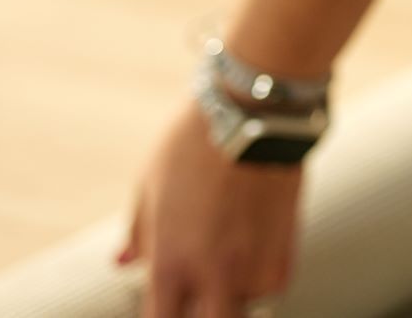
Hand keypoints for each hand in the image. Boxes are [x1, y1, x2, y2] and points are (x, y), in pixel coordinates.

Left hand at [118, 97, 302, 316]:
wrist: (257, 114)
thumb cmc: (195, 144)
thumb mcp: (149, 184)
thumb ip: (139, 233)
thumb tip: (124, 262)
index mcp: (171, 262)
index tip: (162, 305)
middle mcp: (215, 273)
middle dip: (201, 314)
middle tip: (196, 296)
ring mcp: (255, 263)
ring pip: (243, 306)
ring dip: (230, 295)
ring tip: (223, 262)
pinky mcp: (287, 248)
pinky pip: (271, 285)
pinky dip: (258, 277)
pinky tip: (249, 250)